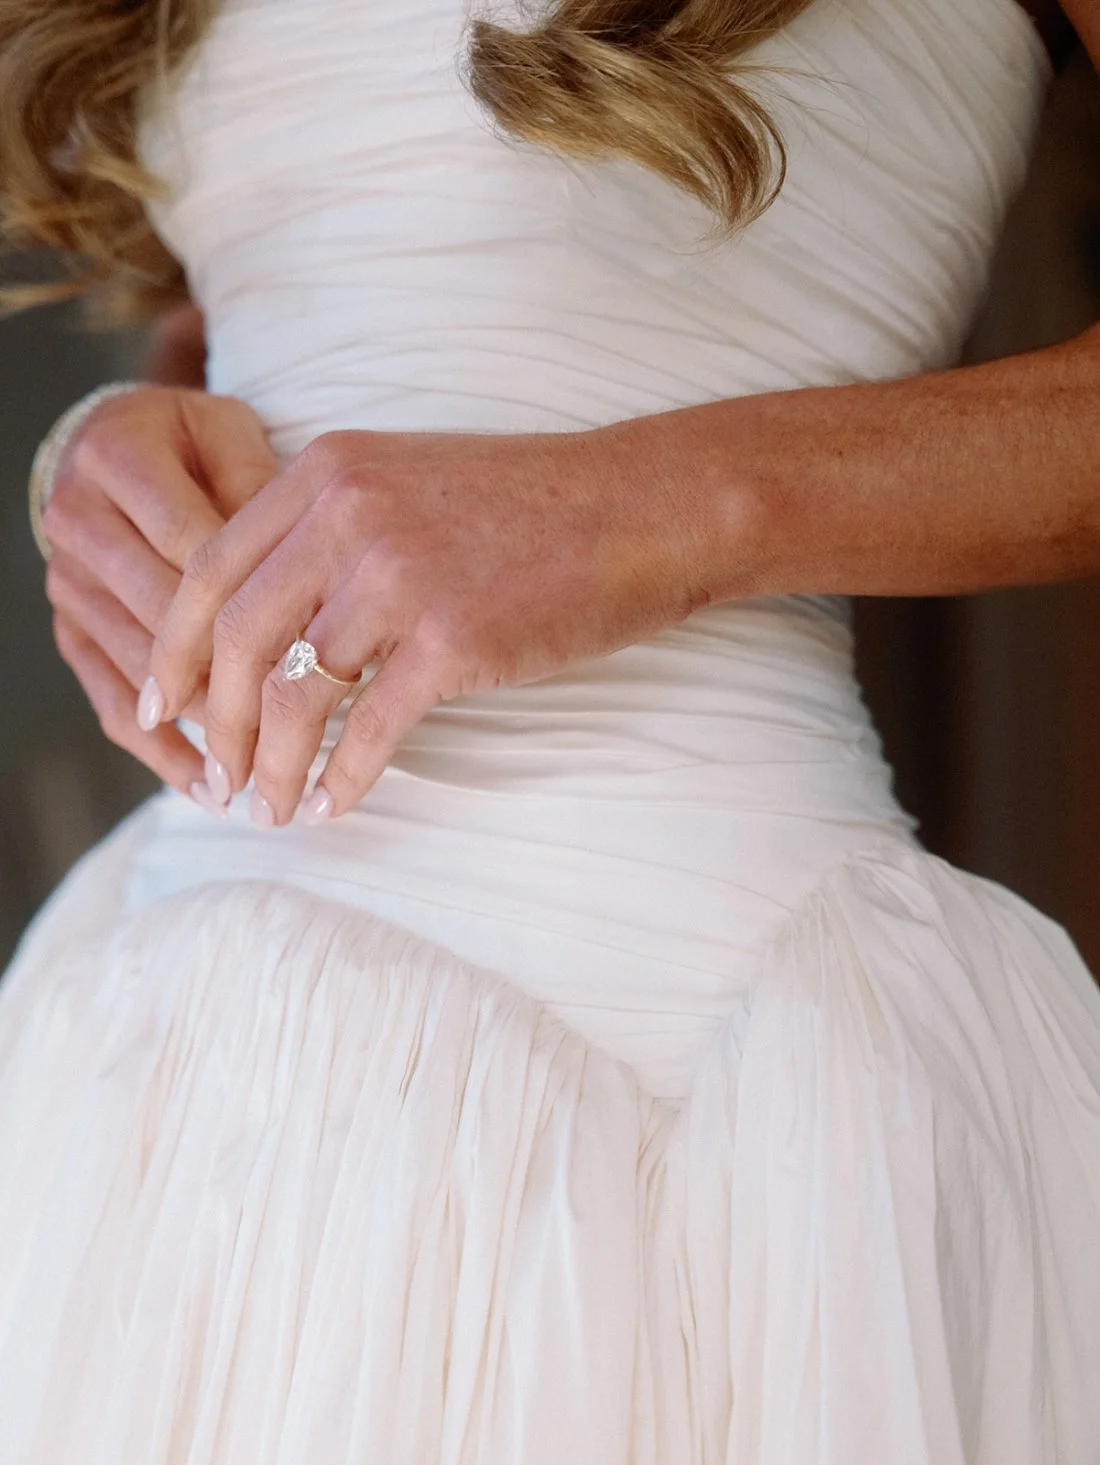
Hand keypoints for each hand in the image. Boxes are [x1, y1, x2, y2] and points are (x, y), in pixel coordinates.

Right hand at [43, 385, 277, 796]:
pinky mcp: (70, 628)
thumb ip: (263, 493)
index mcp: (119, 459)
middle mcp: (79, 521)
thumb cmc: (199, 444)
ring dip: (201, 730)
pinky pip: (110, 698)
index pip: (201, 554)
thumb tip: (309, 577)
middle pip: (167, 620)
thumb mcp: (235, 437)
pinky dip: (159, 750)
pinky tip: (205, 787)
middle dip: (236, 683)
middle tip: (303, 733)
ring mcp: (67, 582)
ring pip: (138, 670)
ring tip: (261, 780)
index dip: (266, 610)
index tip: (329, 659)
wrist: (119, 442)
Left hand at [147, 422, 708, 823]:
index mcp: (329, 471)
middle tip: (215, 778)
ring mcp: (401, 575)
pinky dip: (343, 775)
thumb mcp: (412, 480)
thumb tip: (277, 619)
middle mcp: (350, 515)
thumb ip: (333, 528)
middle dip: (216, 723)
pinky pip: (371, 726)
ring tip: (269, 808)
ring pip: (297, 694)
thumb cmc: (537, 505)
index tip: (159, 704)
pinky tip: (334, 802)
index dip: (172, 649)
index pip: (211, 569)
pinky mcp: (454, 636)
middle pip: (240, 639)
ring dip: (273, 766)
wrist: (646, 506)